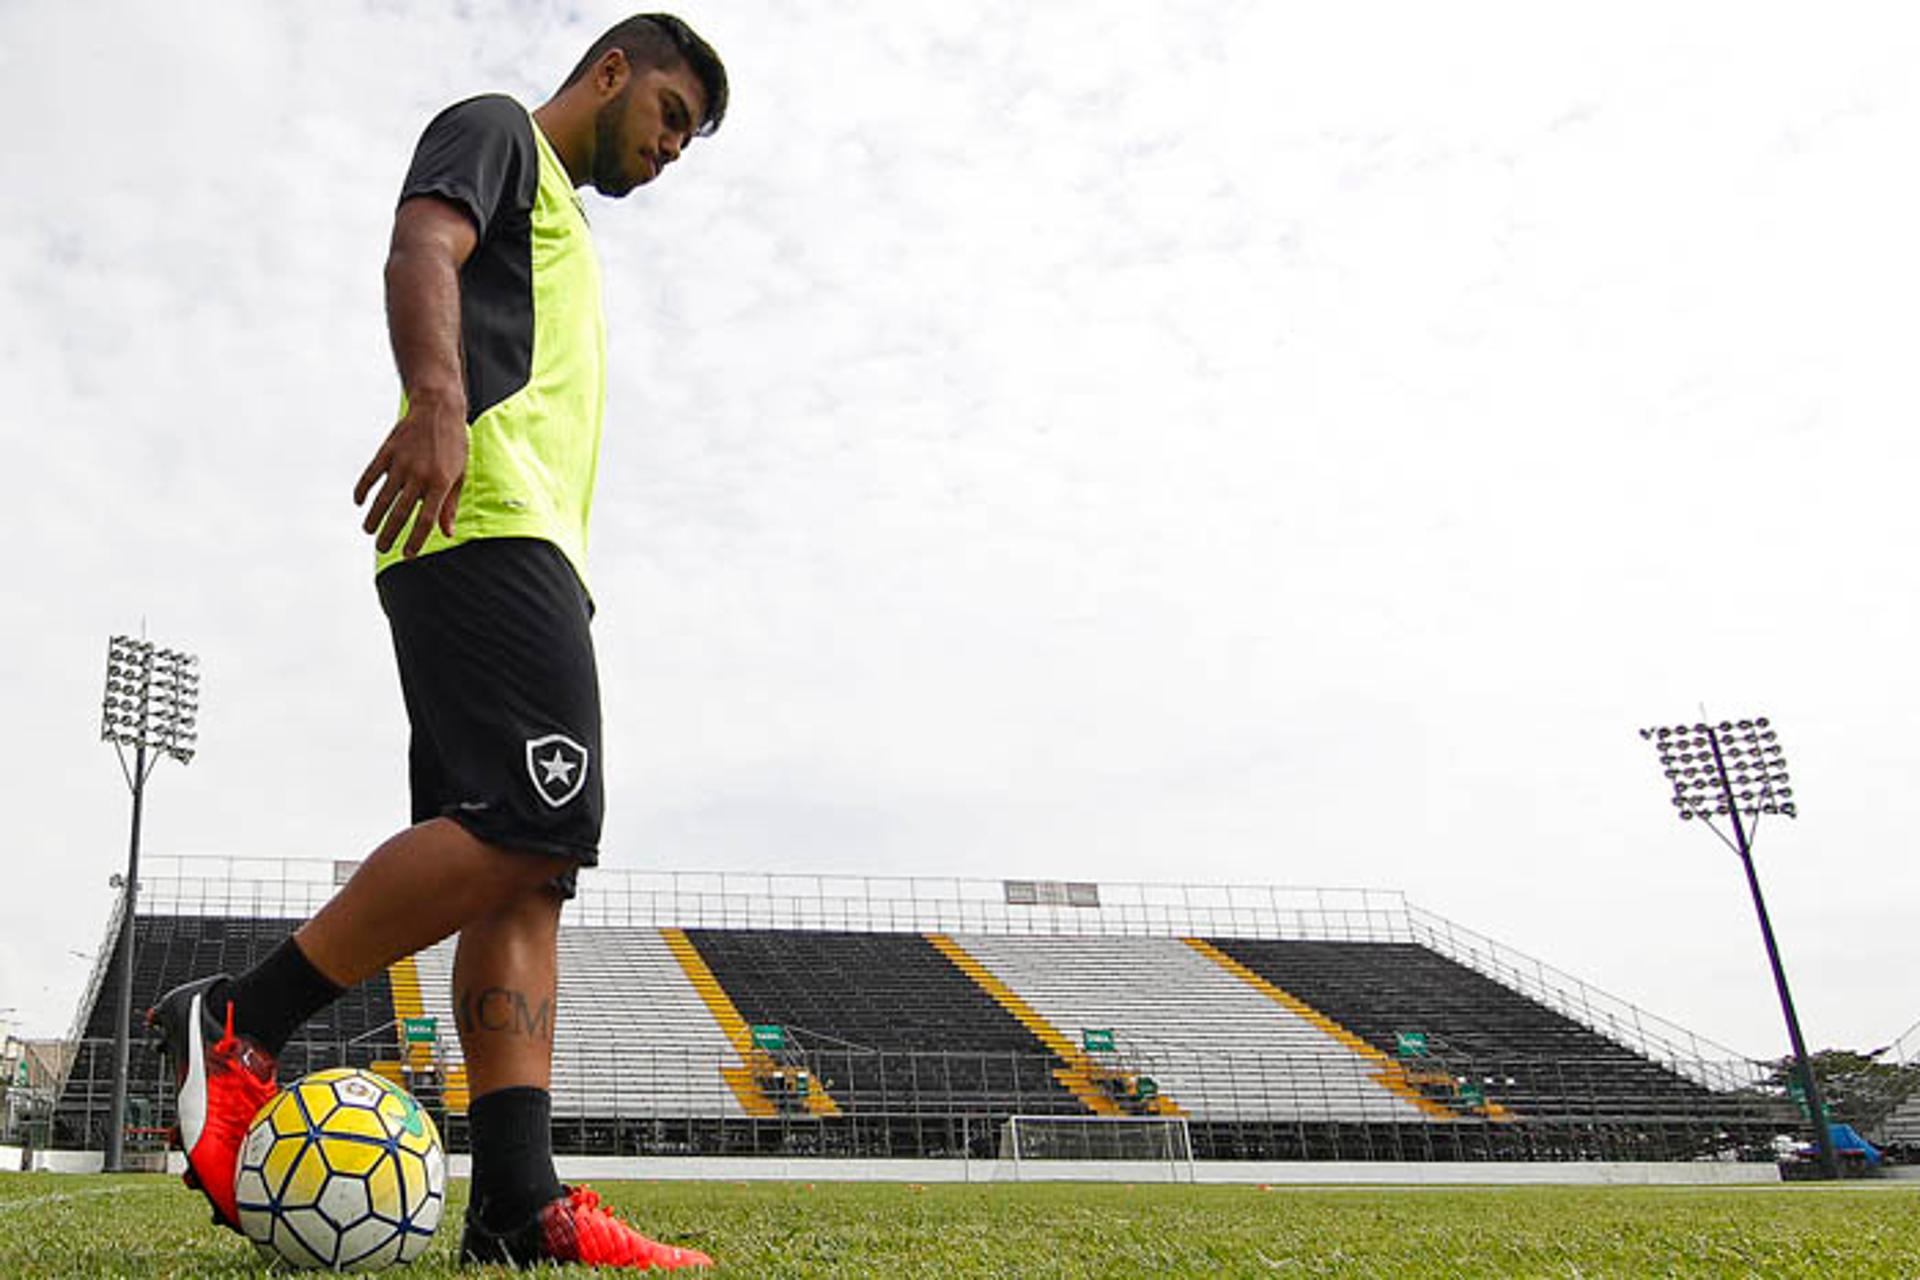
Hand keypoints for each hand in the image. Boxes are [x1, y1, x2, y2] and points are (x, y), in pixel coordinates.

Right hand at [354, 391, 467, 557]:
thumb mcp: (460, 474)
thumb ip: (451, 505)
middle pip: (401, 512)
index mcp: (441, 482)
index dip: (416, 539)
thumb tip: (447, 533)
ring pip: (384, 497)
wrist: (438, 409)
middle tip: (383, 549)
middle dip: (390, 534)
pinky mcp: (388, 451)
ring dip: (374, 517)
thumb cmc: (454, 444)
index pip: (426, 519)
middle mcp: (420, 475)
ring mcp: (401, 463)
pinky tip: (359, 502)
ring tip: (369, 531)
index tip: (408, 554)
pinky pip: (371, 475)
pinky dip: (363, 489)